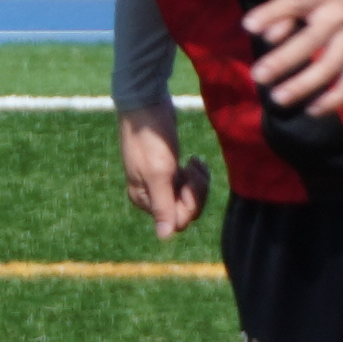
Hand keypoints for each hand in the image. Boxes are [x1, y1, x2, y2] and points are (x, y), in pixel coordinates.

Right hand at [115, 103, 209, 239]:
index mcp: (144, 198)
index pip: (176, 220)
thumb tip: (164, 237)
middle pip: (185, 211)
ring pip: (189, 198)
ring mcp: (161, 182)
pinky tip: (194, 159)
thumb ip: (163, 205)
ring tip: (194, 162)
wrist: (146, 104)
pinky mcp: (169, 169)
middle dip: (196, 192)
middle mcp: (151, 194)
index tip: (187, 179)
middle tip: (192, 168)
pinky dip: (197, 174)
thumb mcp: (158, 173)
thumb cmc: (150, 138)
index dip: (189, 204)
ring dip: (198, 182)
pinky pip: (189, 184)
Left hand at [245, 0, 342, 116]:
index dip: (271, 13)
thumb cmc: (328, 0)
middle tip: (259, 75)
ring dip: (304, 85)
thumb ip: (281, 9)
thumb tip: (264, 34)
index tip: (249, 26)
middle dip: (284, 59)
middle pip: (311, 39)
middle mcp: (338, 16)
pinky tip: (312, 110)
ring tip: (278, 98)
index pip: (295, 1)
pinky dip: (333, 100)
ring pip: (330, 66)